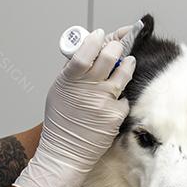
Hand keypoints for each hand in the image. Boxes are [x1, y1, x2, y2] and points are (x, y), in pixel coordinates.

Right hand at [12, 28, 136, 186]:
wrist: (65, 152)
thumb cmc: (62, 120)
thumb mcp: (59, 90)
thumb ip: (73, 70)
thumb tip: (91, 48)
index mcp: (69, 79)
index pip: (86, 51)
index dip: (96, 39)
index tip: (101, 34)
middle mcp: (87, 88)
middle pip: (110, 56)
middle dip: (117, 46)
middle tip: (118, 46)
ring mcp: (103, 101)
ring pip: (124, 72)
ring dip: (127, 64)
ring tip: (127, 63)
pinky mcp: (115, 114)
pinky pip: (124, 96)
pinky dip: (120, 96)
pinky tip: (113, 101)